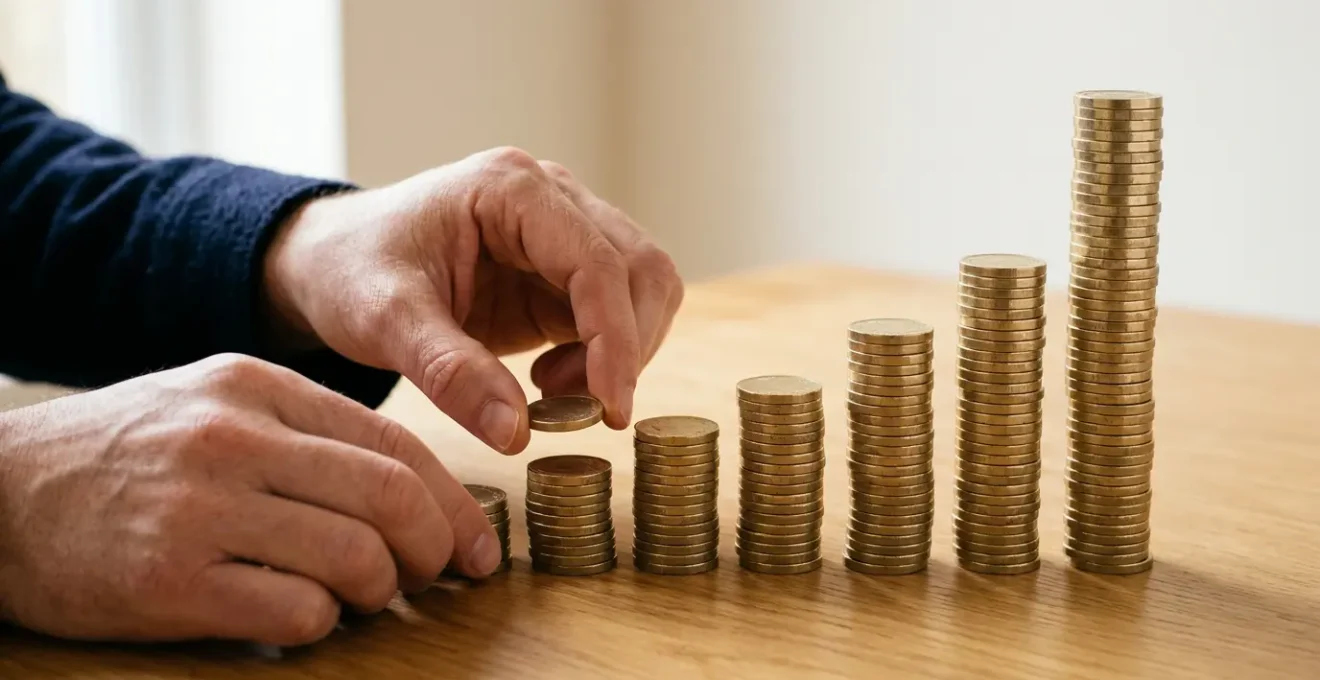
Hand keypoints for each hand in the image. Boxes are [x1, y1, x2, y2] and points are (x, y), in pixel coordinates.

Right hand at [0, 355, 497, 644]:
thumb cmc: (124, 456)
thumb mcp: (214, 406)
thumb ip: (307, 435)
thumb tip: (413, 496)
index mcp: (255, 386)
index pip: (394, 442)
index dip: (454, 501)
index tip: (477, 545)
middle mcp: (233, 438)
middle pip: (390, 496)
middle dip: (436, 548)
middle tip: (438, 577)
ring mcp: (199, 508)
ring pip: (354, 557)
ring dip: (378, 591)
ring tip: (360, 597)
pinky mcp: (168, 581)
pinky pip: (294, 613)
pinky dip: (320, 625)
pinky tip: (300, 617)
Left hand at [264, 147, 683, 452]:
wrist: (326, 261)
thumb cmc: (348, 271)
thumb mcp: (383, 320)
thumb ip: (449, 373)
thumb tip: (515, 434)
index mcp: (511, 189)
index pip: (598, 262)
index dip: (615, 340)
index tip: (610, 409)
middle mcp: (552, 198)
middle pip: (642, 269)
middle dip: (627, 346)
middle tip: (575, 407)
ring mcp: (563, 231)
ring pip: (643, 290)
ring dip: (620, 352)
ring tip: (552, 392)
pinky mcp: (562, 271)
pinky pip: (615, 314)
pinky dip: (602, 358)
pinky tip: (548, 382)